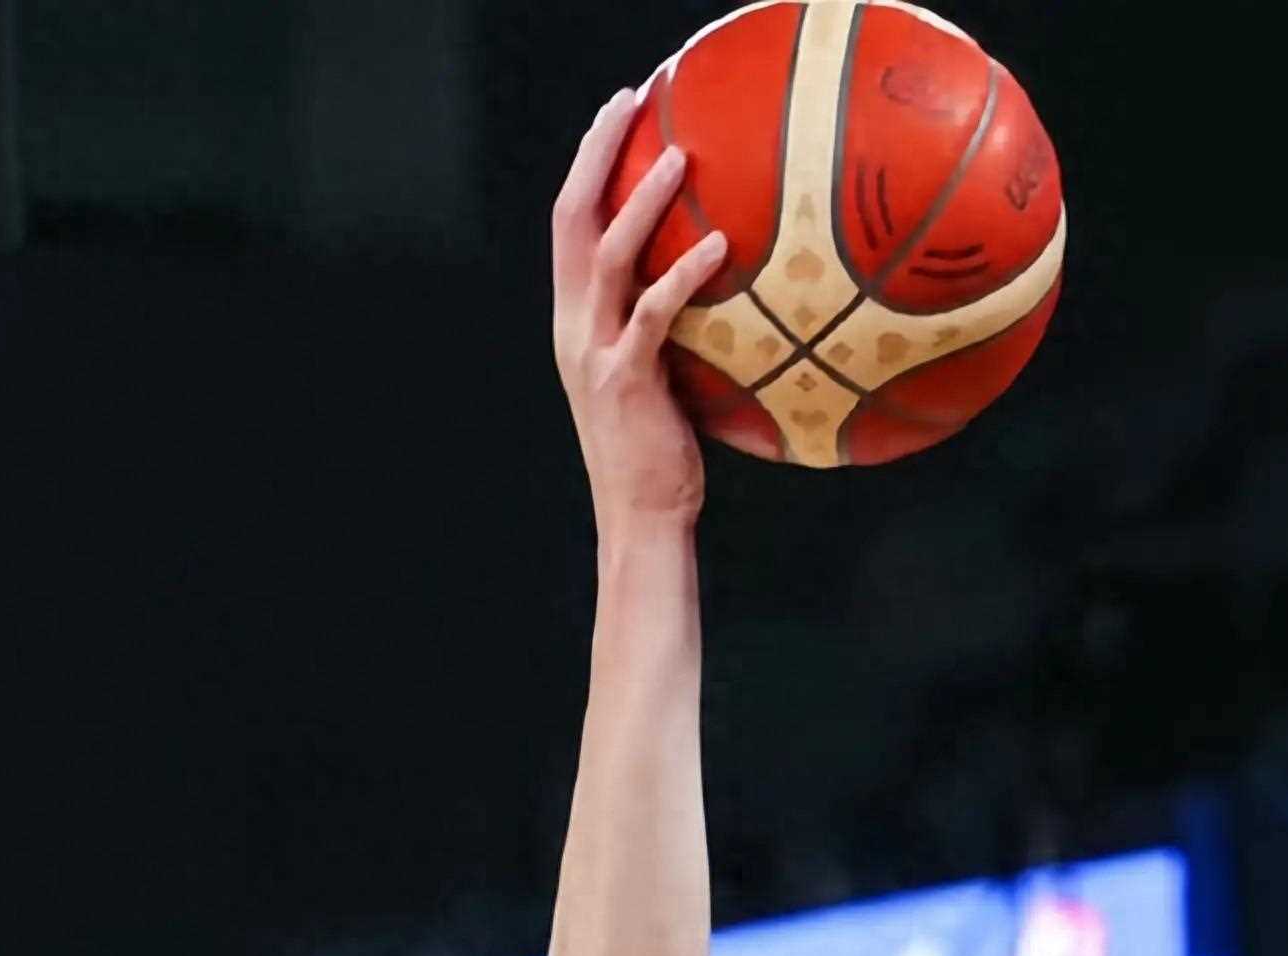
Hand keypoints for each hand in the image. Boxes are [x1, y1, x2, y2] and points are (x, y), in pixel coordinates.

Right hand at [550, 92, 730, 538]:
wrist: (642, 519)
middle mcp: (573, 327)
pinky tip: (718, 246)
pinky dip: (684, 274)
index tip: (616, 116)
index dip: (588, 166)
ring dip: (642, 201)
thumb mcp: (649, 374)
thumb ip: (656, 324)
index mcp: (574, 320)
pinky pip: (653, 312)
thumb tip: (703, 280)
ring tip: (679, 160)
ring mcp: (594, 352)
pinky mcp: (625, 380)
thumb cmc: (657, 451)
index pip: (569, 224)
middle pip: (571, 219)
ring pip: (607, 255)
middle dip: (597, 155)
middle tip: (629, 103)